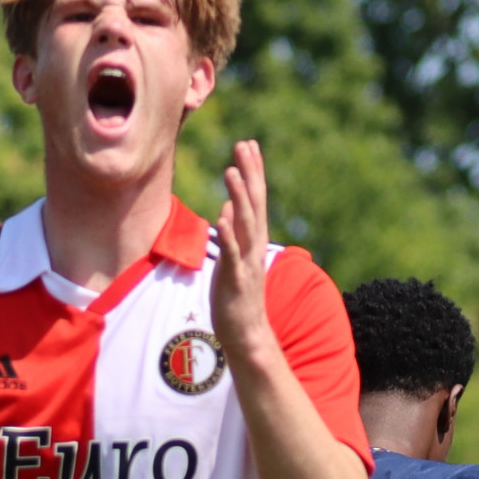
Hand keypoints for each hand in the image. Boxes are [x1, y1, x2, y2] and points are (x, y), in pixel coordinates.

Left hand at [208, 139, 278, 374]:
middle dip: (250, 174)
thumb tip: (229, 208)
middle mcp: (254, 246)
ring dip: (239, 196)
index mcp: (253, 240)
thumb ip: (234, 233)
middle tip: (244, 145)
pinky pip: (233, 254)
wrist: (246, 333)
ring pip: (245, 223)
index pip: (255, 199)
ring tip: (231, 170)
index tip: (248, 145)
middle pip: (254, 203)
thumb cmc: (236, 296)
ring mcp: (246, 262)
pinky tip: (223, 216)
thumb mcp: (234, 258)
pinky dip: (229, 235)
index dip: (253, 172)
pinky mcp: (235, 279)